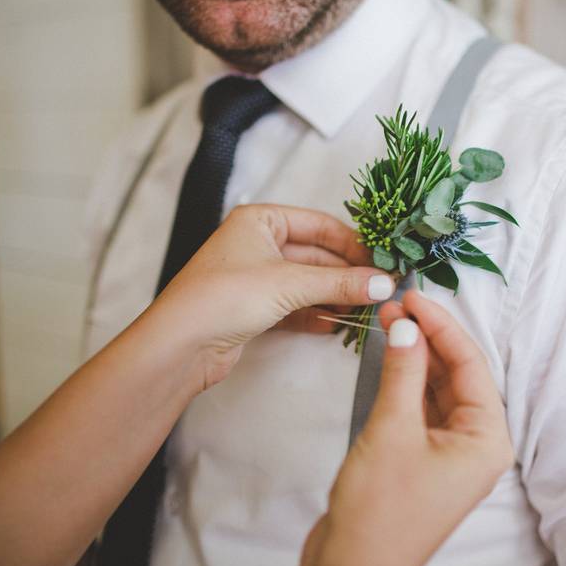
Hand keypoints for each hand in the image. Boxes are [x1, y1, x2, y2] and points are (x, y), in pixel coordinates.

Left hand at [145, 203, 394, 389]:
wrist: (179, 345)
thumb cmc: (225, 296)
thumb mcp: (290, 283)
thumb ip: (341, 283)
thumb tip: (385, 283)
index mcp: (260, 220)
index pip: (320, 225)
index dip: (353, 243)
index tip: (382, 262)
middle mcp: (257, 244)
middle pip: (316, 256)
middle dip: (347, 275)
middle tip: (381, 289)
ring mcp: (255, 278)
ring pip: (307, 284)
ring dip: (335, 297)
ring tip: (365, 310)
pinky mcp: (254, 309)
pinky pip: (295, 307)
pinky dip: (316, 315)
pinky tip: (337, 326)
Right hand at [297, 290, 513, 565]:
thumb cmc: (379, 511)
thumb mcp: (392, 430)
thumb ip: (403, 372)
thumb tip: (408, 326)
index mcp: (487, 440)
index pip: (471, 366)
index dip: (443, 326)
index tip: (414, 297)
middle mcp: (476, 445)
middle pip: (457, 375)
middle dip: (428, 338)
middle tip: (396, 306)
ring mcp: (449, 454)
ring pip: (437, 390)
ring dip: (415, 357)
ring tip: (389, 322)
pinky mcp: (423, 460)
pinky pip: (421, 409)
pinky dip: (405, 383)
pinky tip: (390, 358)